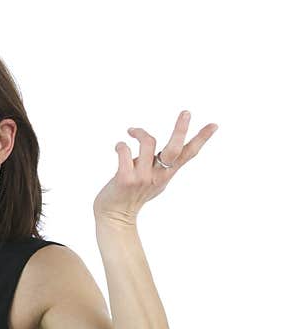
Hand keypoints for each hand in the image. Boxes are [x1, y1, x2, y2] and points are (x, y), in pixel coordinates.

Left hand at [93, 110, 217, 224]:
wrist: (114, 216)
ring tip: (131, 131)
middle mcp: (157, 175)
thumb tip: (161, 151)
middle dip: (181, 129)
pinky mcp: (125, 178)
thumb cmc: (132, 196)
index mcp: (166, 174)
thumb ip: (160, 167)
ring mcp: (141, 177)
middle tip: (186, 112)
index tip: (214, 125)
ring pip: (148, 143)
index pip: (188, 155)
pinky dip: (121, 145)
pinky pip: (125, 151)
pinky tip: (119, 146)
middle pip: (174, 149)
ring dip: (139, 132)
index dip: (201, 139)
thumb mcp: (154, 183)